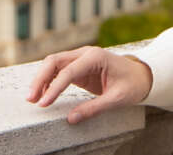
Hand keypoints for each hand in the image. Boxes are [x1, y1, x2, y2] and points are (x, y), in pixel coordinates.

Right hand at [26, 46, 152, 123]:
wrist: (142, 75)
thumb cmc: (132, 84)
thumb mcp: (117, 99)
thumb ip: (94, 108)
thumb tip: (71, 119)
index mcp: (95, 57)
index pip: (68, 71)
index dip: (54, 87)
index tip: (44, 103)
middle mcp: (85, 54)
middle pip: (54, 61)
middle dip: (40, 79)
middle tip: (31, 99)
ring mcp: (80, 58)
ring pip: (53, 64)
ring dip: (41, 79)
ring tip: (33, 98)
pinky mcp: (78, 67)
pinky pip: (58, 71)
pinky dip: (49, 80)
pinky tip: (43, 93)